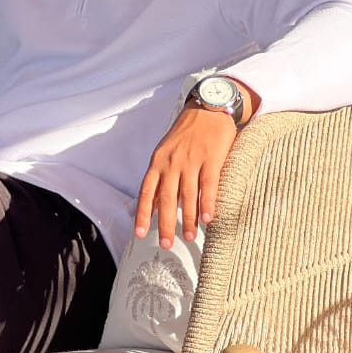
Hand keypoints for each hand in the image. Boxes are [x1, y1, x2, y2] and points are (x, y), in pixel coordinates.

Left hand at [134, 107, 238, 249]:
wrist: (208, 108)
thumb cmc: (187, 132)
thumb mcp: (166, 152)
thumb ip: (160, 177)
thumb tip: (154, 204)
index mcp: (158, 162)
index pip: (147, 192)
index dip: (143, 214)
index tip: (140, 233)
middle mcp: (172, 163)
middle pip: (167, 199)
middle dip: (166, 224)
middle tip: (166, 244)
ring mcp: (192, 160)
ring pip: (188, 195)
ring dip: (189, 219)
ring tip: (190, 237)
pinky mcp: (211, 158)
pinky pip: (208, 185)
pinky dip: (208, 203)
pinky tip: (208, 219)